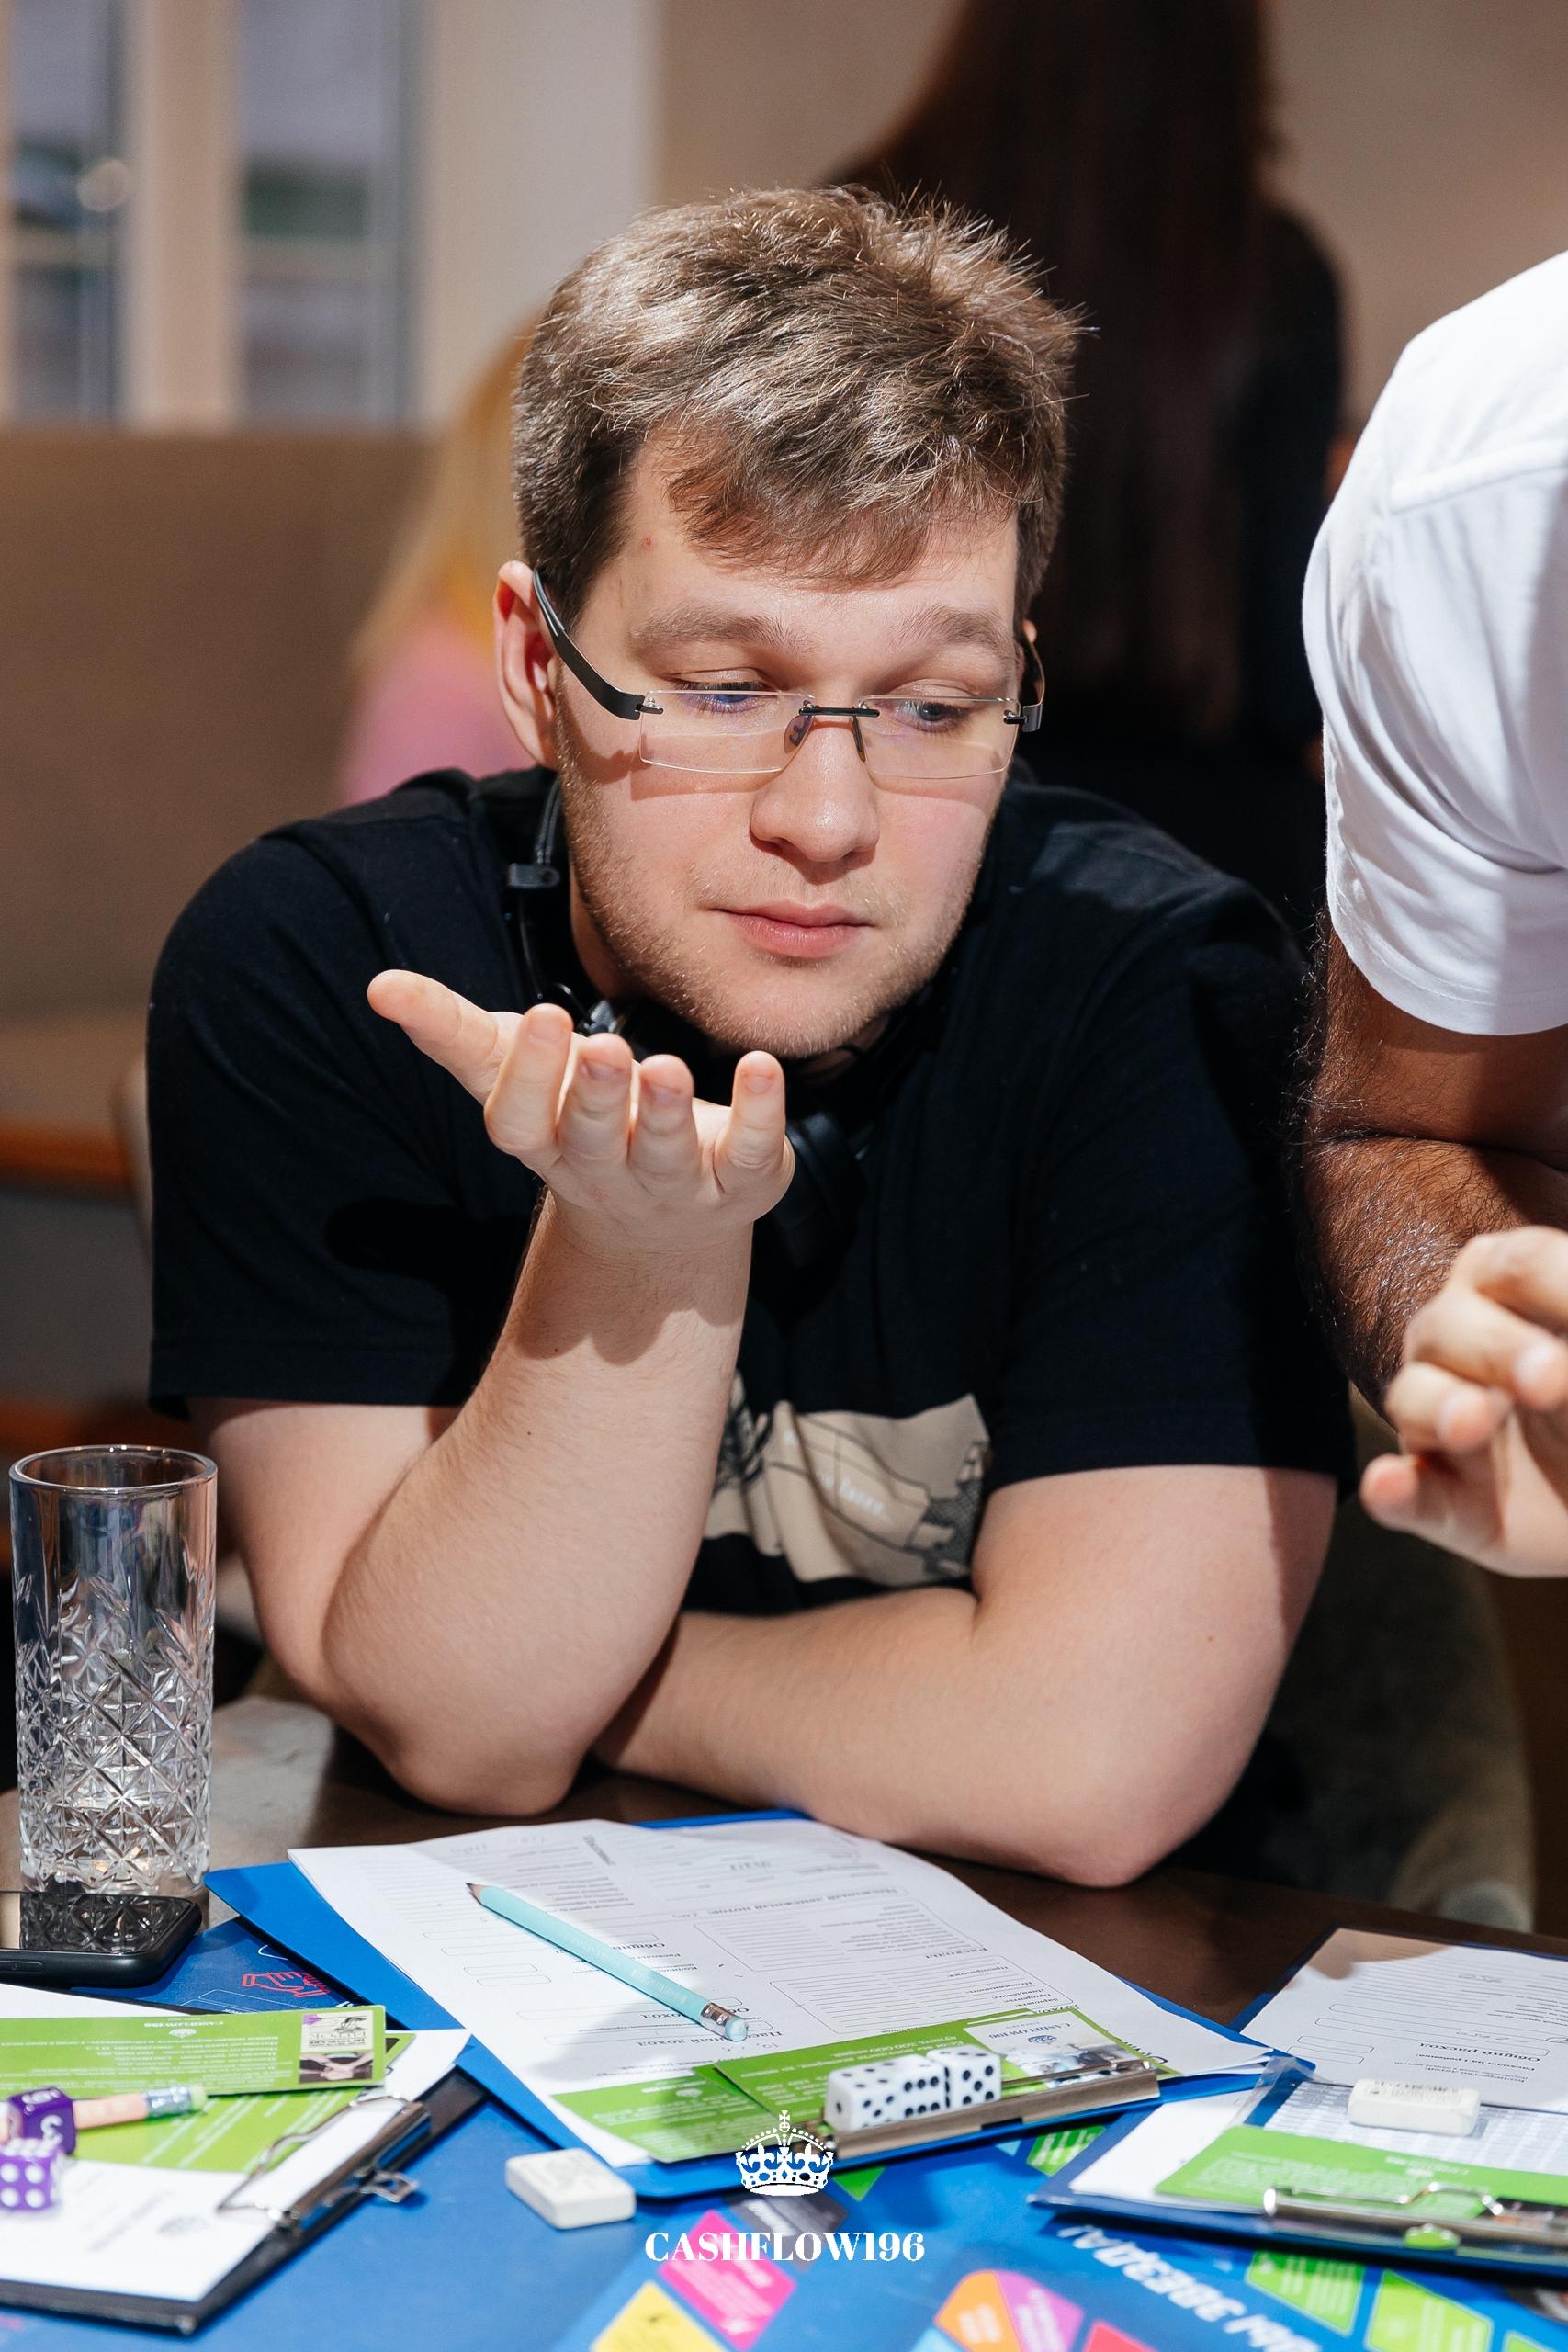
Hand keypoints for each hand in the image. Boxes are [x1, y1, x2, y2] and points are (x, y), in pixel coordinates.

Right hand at [367, 971, 792, 1257]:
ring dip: (664, 1111)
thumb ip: (451, 1031)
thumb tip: (378, 987)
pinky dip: (760, 1113)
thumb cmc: (575, 1118)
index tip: (544, 1019)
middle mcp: (605, 1169)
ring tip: (664, 1066)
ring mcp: (675, 1182)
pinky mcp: (743, 1177)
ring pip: (665, 1154)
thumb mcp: (514, 1074)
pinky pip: (754, 1151)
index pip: (520, 1122)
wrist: (664, 1220)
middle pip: (591, 1140)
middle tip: (601, 1046)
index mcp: (545, 1143)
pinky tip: (760, 1066)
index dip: (529, 1078)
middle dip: (594, 1096)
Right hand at [1365, 1226, 1567, 1573]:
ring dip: (1438, 1408)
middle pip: (1449, 1325)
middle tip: (1552, 1380)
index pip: (1521, 1267)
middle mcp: (1459, 1342)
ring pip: (1413, 1398)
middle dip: (1497, 1349)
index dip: (1558, 1282)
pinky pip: (1411, 1494)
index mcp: (1512, 1288)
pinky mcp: (1448, 1503)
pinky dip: (1394, 1490)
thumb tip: (1566, 1360)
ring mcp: (1445, 1424)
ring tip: (1471, 1426)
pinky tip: (1386, 1485)